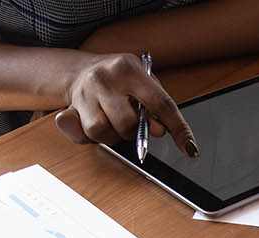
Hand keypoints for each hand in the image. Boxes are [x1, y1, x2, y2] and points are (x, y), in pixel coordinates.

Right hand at [54, 53, 198, 155]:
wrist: (81, 70)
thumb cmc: (119, 79)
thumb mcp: (143, 81)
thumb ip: (156, 105)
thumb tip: (160, 130)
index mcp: (129, 69)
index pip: (160, 103)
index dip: (178, 128)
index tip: (189, 148)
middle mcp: (104, 78)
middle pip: (128, 123)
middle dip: (134, 132)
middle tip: (131, 124)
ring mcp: (84, 93)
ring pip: (103, 132)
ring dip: (113, 136)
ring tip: (113, 122)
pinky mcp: (68, 108)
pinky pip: (83, 136)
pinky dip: (92, 138)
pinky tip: (95, 124)